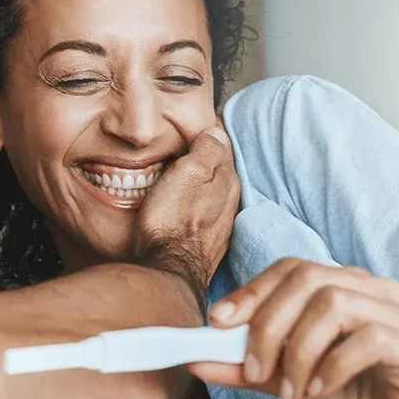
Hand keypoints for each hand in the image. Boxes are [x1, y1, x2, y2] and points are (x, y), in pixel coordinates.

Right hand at [135, 125, 239, 306]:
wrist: (167, 270)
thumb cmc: (172, 221)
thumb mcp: (187, 174)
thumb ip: (205, 151)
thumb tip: (216, 131)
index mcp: (228, 181)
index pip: (222, 147)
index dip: (208, 135)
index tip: (194, 127)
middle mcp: (230, 203)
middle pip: (220, 172)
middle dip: (207, 160)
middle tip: (187, 147)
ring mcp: (221, 226)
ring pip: (214, 195)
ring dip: (202, 185)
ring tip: (184, 176)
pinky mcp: (207, 245)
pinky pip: (205, 216)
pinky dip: (197, 207)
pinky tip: (185, 208)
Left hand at [192, 258, 398, 398]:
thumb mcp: (286, 385)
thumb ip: (246, 368)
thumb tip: (195, 359)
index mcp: (342, 289)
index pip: (290, 269)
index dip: (251, 291)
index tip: (218, 323)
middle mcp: (372, 292)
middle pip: (307, 279)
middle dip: (268, 324)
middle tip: (255, 369)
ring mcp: (398, 316)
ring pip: (333, 304)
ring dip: (299, 351)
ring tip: (291, 390)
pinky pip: (367, 339)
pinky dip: (331, 366)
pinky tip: (318, 392)